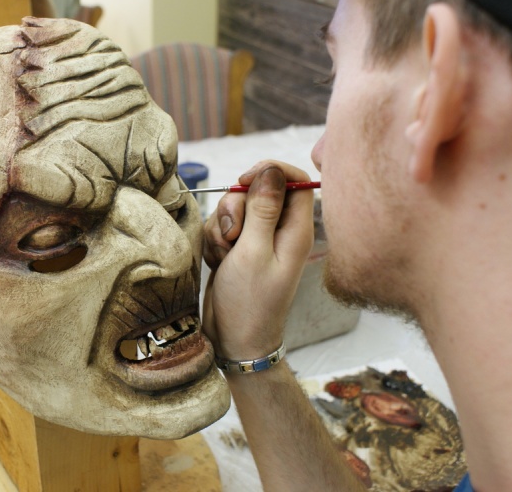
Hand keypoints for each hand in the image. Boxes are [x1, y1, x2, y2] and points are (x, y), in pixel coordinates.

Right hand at [202, 161, 314, 359]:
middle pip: (258, 191)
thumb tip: (273, 170)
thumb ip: (263, 209)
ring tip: (226, 255)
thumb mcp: (253, 252)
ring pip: (235, 208)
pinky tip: (218, 262)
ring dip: (222, 227)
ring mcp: (259, 240)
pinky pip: (222, 226)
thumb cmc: (249, 302)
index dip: (270, 171)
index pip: (295, 180)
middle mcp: (280, 231)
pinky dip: (214, 240)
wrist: (233, 340)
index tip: (243, 179)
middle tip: (233, 234)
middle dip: (236, 207)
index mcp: (296, 230)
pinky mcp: (239, 248)